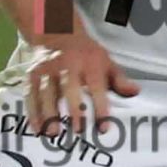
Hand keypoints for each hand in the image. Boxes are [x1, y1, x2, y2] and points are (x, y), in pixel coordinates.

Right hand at [22, 33, 139, 134]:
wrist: (58, 33)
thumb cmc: (87, 54)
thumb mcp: (106, 62)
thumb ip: (119, 80)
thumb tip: (135, 91)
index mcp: (89, 62)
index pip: (97, 85)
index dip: (101, 106)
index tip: (104, 127)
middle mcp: (67, 64)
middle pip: (69, 87)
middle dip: (73, 109)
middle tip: (78, 130)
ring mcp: (48, 69)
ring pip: (46, 91)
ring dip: (49, 112)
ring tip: (53, 133)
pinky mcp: (33, 75)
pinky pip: (31, 94)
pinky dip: (33, 112)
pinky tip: (37, 129)